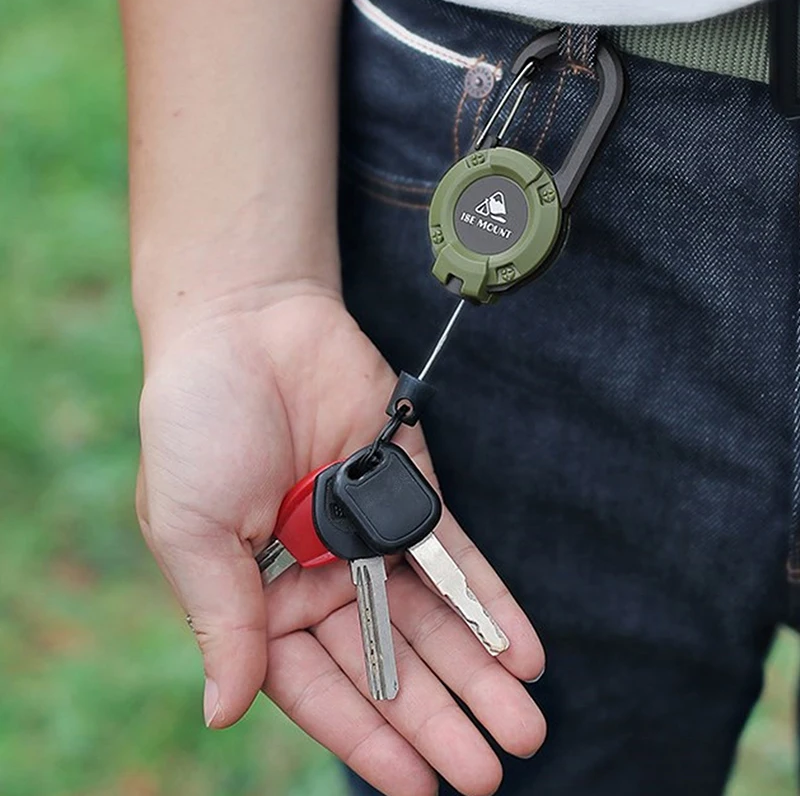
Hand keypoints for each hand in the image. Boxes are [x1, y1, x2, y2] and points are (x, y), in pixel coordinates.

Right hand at [136, 285, 545, 795]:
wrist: (248, 325)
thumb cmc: (197, 424)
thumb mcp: (190, 529)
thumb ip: (221, 619)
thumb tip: (223, 711)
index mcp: (261, 597)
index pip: (321, 686)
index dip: (368, 739)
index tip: (418, 785)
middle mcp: (320, 575)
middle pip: (388, 662)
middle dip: (438, 717)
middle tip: (490, 771)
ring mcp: (370, 533)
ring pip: (432, 619)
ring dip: (477, 673)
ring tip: (523, 727)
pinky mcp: (411, 489)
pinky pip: (456, 556)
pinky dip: (489, 602)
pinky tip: (525, 651)